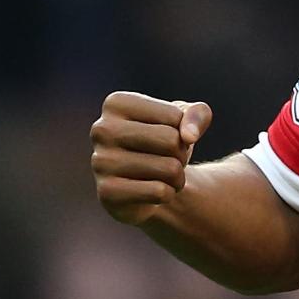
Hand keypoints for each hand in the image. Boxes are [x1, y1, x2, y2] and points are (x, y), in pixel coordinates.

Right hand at [90, 91, 212, 225]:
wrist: (147, 185)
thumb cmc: (163, 144)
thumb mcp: (186, 120)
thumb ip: (197, 113)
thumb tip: (189, 136)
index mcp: (116, 104)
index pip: (174, 116)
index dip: (183, 129)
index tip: (166, 135)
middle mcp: (101, 129)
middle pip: (170, 140)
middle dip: (181, 153)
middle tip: (168, 158)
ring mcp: (100, 162)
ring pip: (169, 168)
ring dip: (177, 176)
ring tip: (161, 176)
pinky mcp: (107, 193)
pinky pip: (159, 192)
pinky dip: (168, 194)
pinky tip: (152, 192)